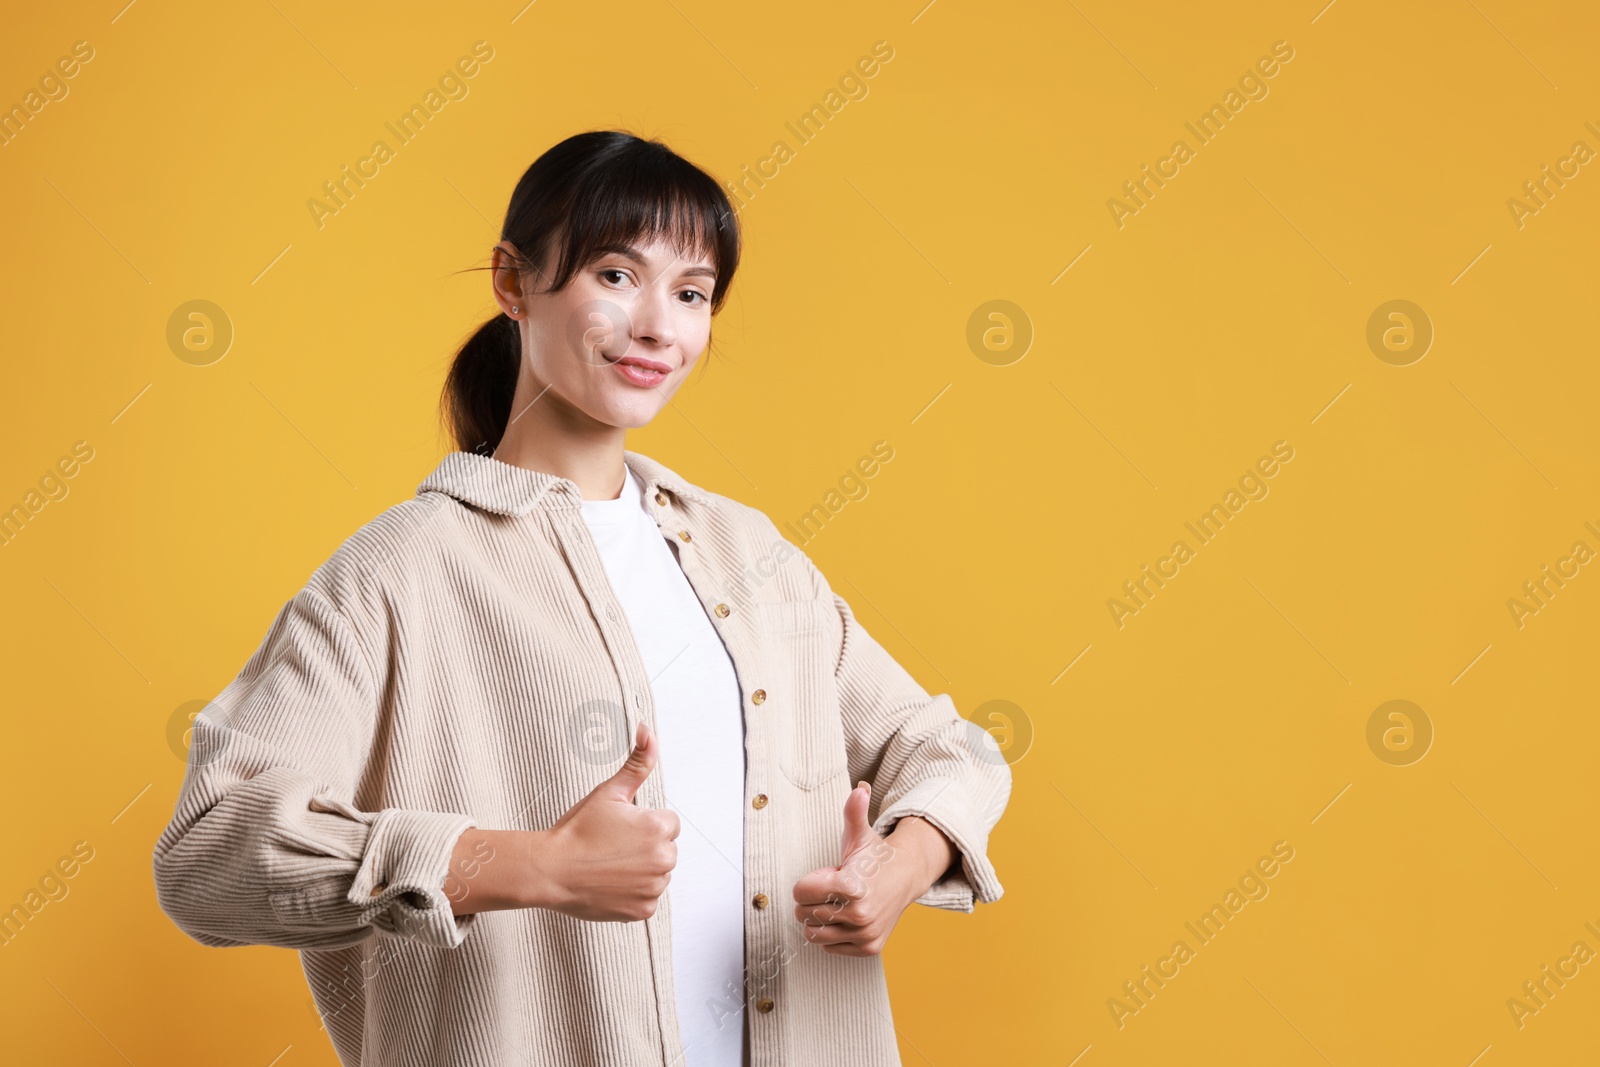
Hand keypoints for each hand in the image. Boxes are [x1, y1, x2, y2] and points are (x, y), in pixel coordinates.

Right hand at [529, 722, 679, 921]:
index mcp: (658, 828)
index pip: (668, 823)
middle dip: (645, 846)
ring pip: (657, 873)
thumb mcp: (609, 792)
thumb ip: (638, 763)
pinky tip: (610, 882)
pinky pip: (647, 897)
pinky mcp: (642, 910)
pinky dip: (632, 892)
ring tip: (609, 864)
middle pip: (666, 848)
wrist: (550, 870)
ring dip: (641, 869)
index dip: (643, 823)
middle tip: (611, 846)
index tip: (621, 828)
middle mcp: (662, 859)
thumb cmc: (577, 831)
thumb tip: (648, 732)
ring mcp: (653, 887)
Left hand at [791, 782, 953, 956]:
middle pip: (804, 913)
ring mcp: (865, 933)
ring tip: (838, 903)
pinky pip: (829, 947)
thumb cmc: (874, 857)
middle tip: (833, 889)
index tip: (827, 874)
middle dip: (811, 900)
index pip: (800, 892)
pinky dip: (832, 933)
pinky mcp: (869, 948)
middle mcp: (860, 913)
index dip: (807, 882)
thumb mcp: (860, 835)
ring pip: (813, 934)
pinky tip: (847, 917)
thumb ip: (854, 812)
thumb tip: (860, 789)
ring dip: (819, 918)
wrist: (905, 878)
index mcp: (853, 886)